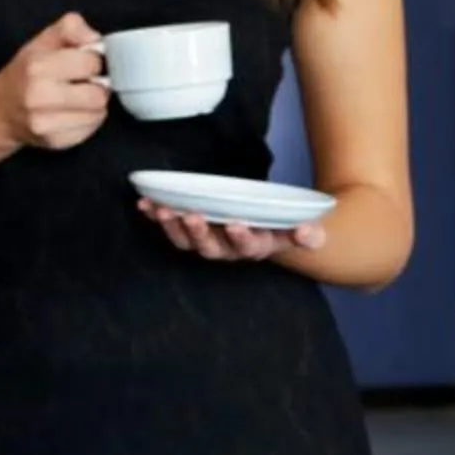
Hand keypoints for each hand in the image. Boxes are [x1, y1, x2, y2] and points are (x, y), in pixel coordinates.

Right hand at [0, 13, 108, 150]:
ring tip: (79, 98)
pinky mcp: (55, 142)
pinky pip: (91, 130)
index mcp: (38, 67)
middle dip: (96, 86)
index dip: (92, 61)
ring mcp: (46, 124)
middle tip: (84, 83)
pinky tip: (73, 112)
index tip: (82, 64)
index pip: (91, 64)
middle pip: (98, 94)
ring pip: (98, 114)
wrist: (2, 110)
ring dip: (94, 104)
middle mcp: (39, 97)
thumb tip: (95, 39)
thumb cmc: (26, 72)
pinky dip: (88, 120)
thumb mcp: (44, 40)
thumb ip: (71, 28)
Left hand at [138, 199, 329, 262]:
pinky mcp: (190, 231)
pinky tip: (144, 204)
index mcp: (253, 248)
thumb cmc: (281, 228)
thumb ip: (307, 234)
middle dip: (198, 232)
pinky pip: (171, 227)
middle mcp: (227, 249)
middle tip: (190, 215)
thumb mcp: (299, 230)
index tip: (236, 223)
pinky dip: (156, 217)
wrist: (265, 231)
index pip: (246, 248)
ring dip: (172, 227)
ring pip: (186, 241)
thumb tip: (310, 232)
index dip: (240, 237)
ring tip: (162, 210)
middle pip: (210, 248)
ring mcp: (206, 242)